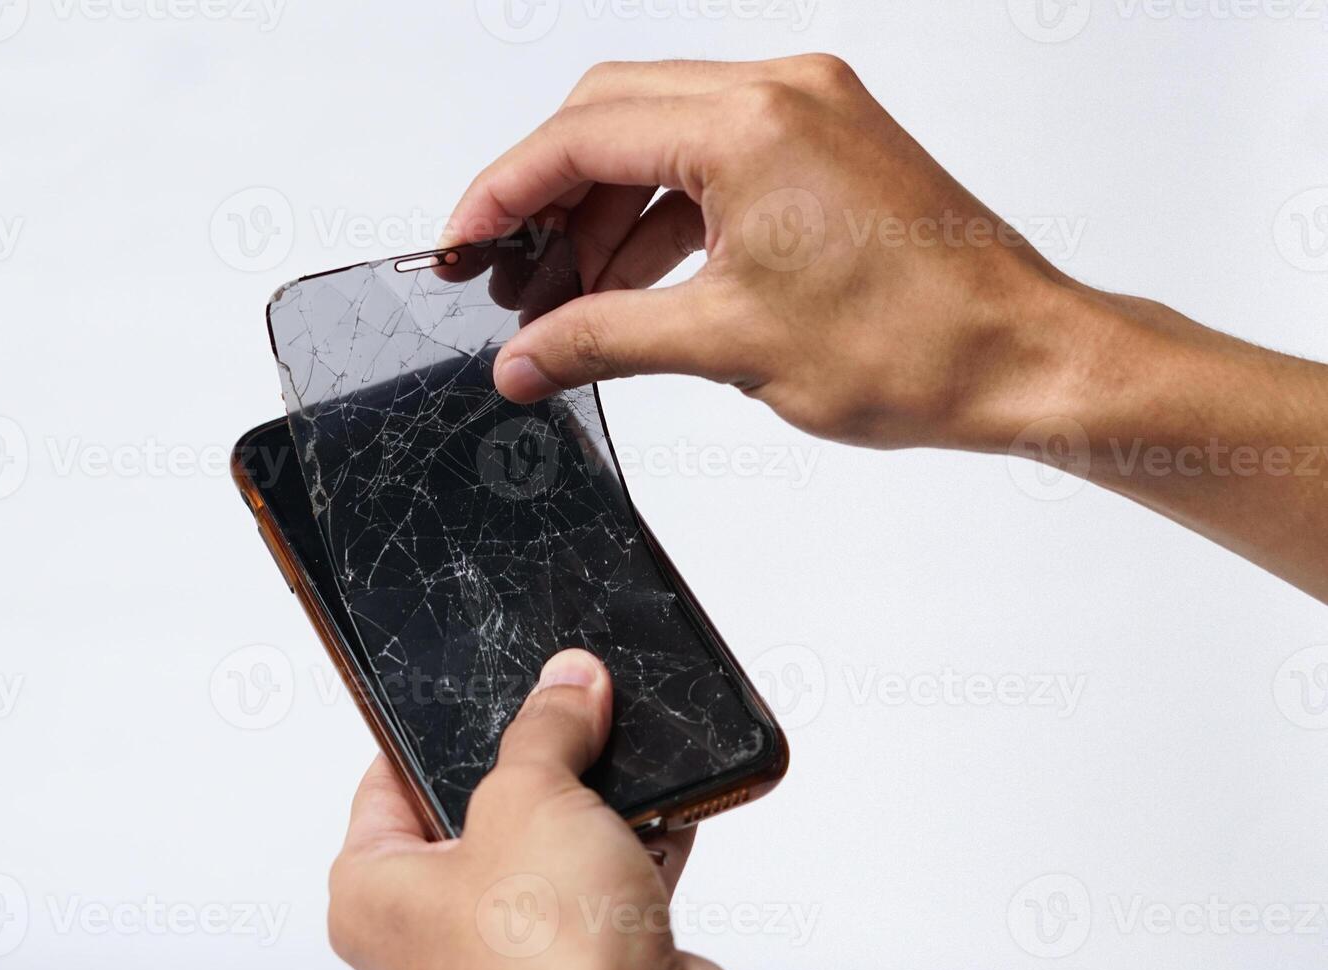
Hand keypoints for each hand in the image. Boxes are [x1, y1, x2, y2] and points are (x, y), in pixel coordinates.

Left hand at [327, 649, 726, 969]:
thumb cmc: (546, 963)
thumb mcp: (531, 798)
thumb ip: (546, 730)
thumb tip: (565, 687)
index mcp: (374, 892)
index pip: (385, 781)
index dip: (432, 731)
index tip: (478, 692)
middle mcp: (432, 929)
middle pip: (480, 809)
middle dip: (533, 764)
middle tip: (563, 716)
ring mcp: (512, 950)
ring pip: (551, 846)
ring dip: (594, 806)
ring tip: (621, 755)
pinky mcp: (585, 962)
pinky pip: (607, 882)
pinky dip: (638, 847)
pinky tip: (666, 812)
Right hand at [441, 56, 1327, 600]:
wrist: (1026, 359)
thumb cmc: (918, 344)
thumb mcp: (727, 344)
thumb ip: (602, 339)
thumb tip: (523, 359)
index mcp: (752, 123)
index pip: (582, 136)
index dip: (503, 193)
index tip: (461, 242)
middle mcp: (782, 92)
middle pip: (611, 113)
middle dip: (547, 194)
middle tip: (509, 270)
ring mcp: (811, 110)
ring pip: (660, 132)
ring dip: (605, 209)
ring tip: (568, 296)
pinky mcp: (830, 143)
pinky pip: (714, 155)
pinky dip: (664, 211)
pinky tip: (634, 281)